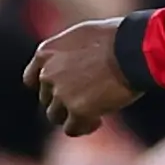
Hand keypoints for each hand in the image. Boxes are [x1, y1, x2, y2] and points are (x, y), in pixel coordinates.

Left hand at [27, 18, 141, 137]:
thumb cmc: (118, 37)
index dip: (48, 87)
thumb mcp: (83, 35)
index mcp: (46, 52)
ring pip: (55, 115)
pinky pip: (72, 128)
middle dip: (64, 100)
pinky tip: (99, 120)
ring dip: (72, 115)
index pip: (31, 79)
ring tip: (94, 112)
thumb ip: (69, 52)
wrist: (133, 49)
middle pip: (47, 98)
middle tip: (88, 98)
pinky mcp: (78, 110)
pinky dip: (83, 127)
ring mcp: (62, 94)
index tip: (62, 89)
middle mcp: (48, 74)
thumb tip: (72, 62)